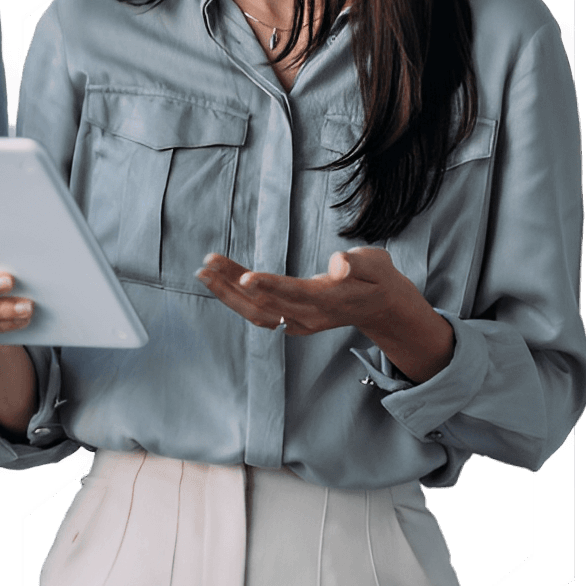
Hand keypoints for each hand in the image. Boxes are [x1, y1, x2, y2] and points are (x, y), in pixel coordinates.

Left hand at [195, 247, 454, 381]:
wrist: (381, 308)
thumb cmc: (376, 278)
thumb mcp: (376, 264)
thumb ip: (358, 263)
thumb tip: (339, 263)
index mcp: (329, 300)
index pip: (294, 293)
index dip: (269, 285)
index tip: (245, 277)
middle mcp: (310, 316)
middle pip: (265, 304)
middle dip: (232, 285)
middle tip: (207, 264)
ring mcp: (299, 322)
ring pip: (256, 312)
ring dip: (227, 293)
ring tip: (204, 271)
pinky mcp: (292, 321)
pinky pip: (259, 313)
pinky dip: (236, 299)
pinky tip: (219, 282)